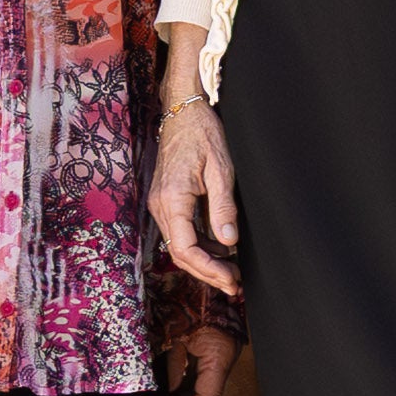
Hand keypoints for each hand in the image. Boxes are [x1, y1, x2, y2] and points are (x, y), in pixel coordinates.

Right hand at [149, 92, 242, 294]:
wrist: (182, 110)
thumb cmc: (203, 134)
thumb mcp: (221, 169)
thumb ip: (222, 207)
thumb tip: (228, 242)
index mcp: (172, 199)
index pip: (185, 249)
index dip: (209, 269)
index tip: (231, 278)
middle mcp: (160, 205)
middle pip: (180, 253)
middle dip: (208, 272)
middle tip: (235, 284)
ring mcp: (161, 203)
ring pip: (180, 244)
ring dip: (205, 261)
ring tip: (233, 271)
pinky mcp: (167, 200)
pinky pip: (180, 231)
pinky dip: (200, 244)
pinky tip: (221, 249)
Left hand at [160, 279, 243, 395]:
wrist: (200, 257)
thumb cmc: (194, 287)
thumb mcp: (174, 328)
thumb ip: (168, 361)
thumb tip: (158, 389)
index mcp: (218, 353)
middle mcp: (217, 354)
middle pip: (199, 395)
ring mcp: (208, 346)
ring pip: (191, 381)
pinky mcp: (198, 338)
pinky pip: (185, 363)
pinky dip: (170, 376)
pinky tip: (152, 384)